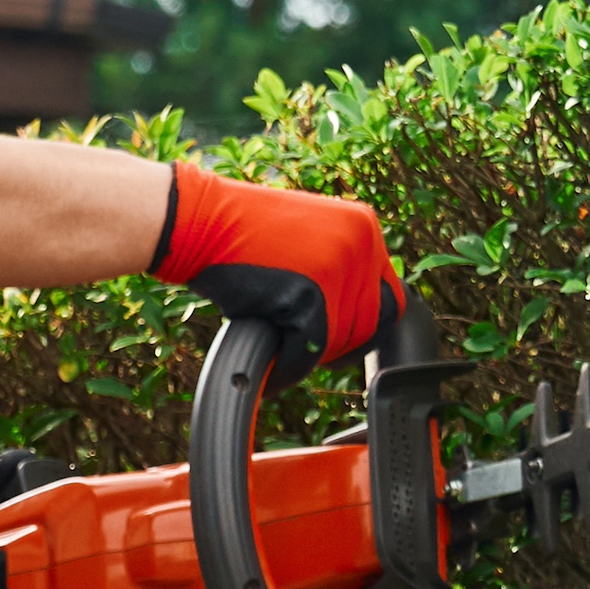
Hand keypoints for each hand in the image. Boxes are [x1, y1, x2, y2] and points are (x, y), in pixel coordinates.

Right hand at [152, 164, 403, 385]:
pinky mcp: (307, 295)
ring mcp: (336, 268)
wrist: (199, 220)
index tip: (342, 339)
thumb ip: (341, 263)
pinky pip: (310, 351)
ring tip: (284, 347)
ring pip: (341, 341)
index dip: (366, 326)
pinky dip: (290, 367)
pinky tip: (273, 365)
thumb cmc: (243, 232)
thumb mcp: (310, 234)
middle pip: (371, 325)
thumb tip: (361, 314)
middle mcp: (359, 244)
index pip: (390, 296)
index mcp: (363, 226)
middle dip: (340, 346)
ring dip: (313, 356)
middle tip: (308, 348)